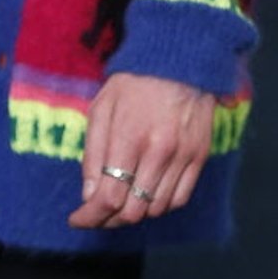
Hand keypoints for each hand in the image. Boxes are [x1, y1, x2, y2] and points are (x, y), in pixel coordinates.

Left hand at [68, 73, 215, 230]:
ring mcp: (182, 156)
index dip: (90, 216)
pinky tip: (146, 195)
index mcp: (129, 135)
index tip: (78, 219)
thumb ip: (93, 152)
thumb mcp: (102, 106)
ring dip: (134, 213)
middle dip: (109, 219)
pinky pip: (179, 199)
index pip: (109, 196)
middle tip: (96, 213)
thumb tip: (89, 195)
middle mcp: (158, 151)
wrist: (180, 59)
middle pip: (133, 211)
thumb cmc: (134, 81)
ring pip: (155, 210)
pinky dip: (159, 206)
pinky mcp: (199, 157)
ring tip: (119, 202)